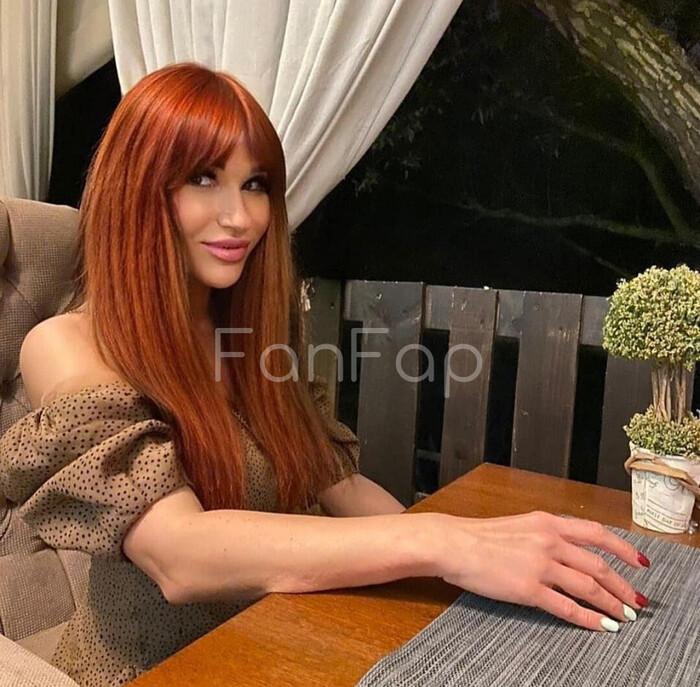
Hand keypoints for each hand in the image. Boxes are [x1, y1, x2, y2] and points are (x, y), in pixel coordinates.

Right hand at [434, 510, 648, 630]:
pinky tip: (599, 626)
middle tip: (637, 601)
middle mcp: (549, 541)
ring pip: (589, 586)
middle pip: (599, 565)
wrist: (455, 543)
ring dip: (611, 604)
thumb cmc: (481, 535)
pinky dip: (587, 618)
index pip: (597, 534)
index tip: (640, 562)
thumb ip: (547, 534)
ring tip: (624, 617)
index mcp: (548, 522)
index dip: (624, 550)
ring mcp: (540, 565)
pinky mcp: (529, 588)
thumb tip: (571, 551)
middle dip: (623, 586)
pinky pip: (567, 607)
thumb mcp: (521, 524)